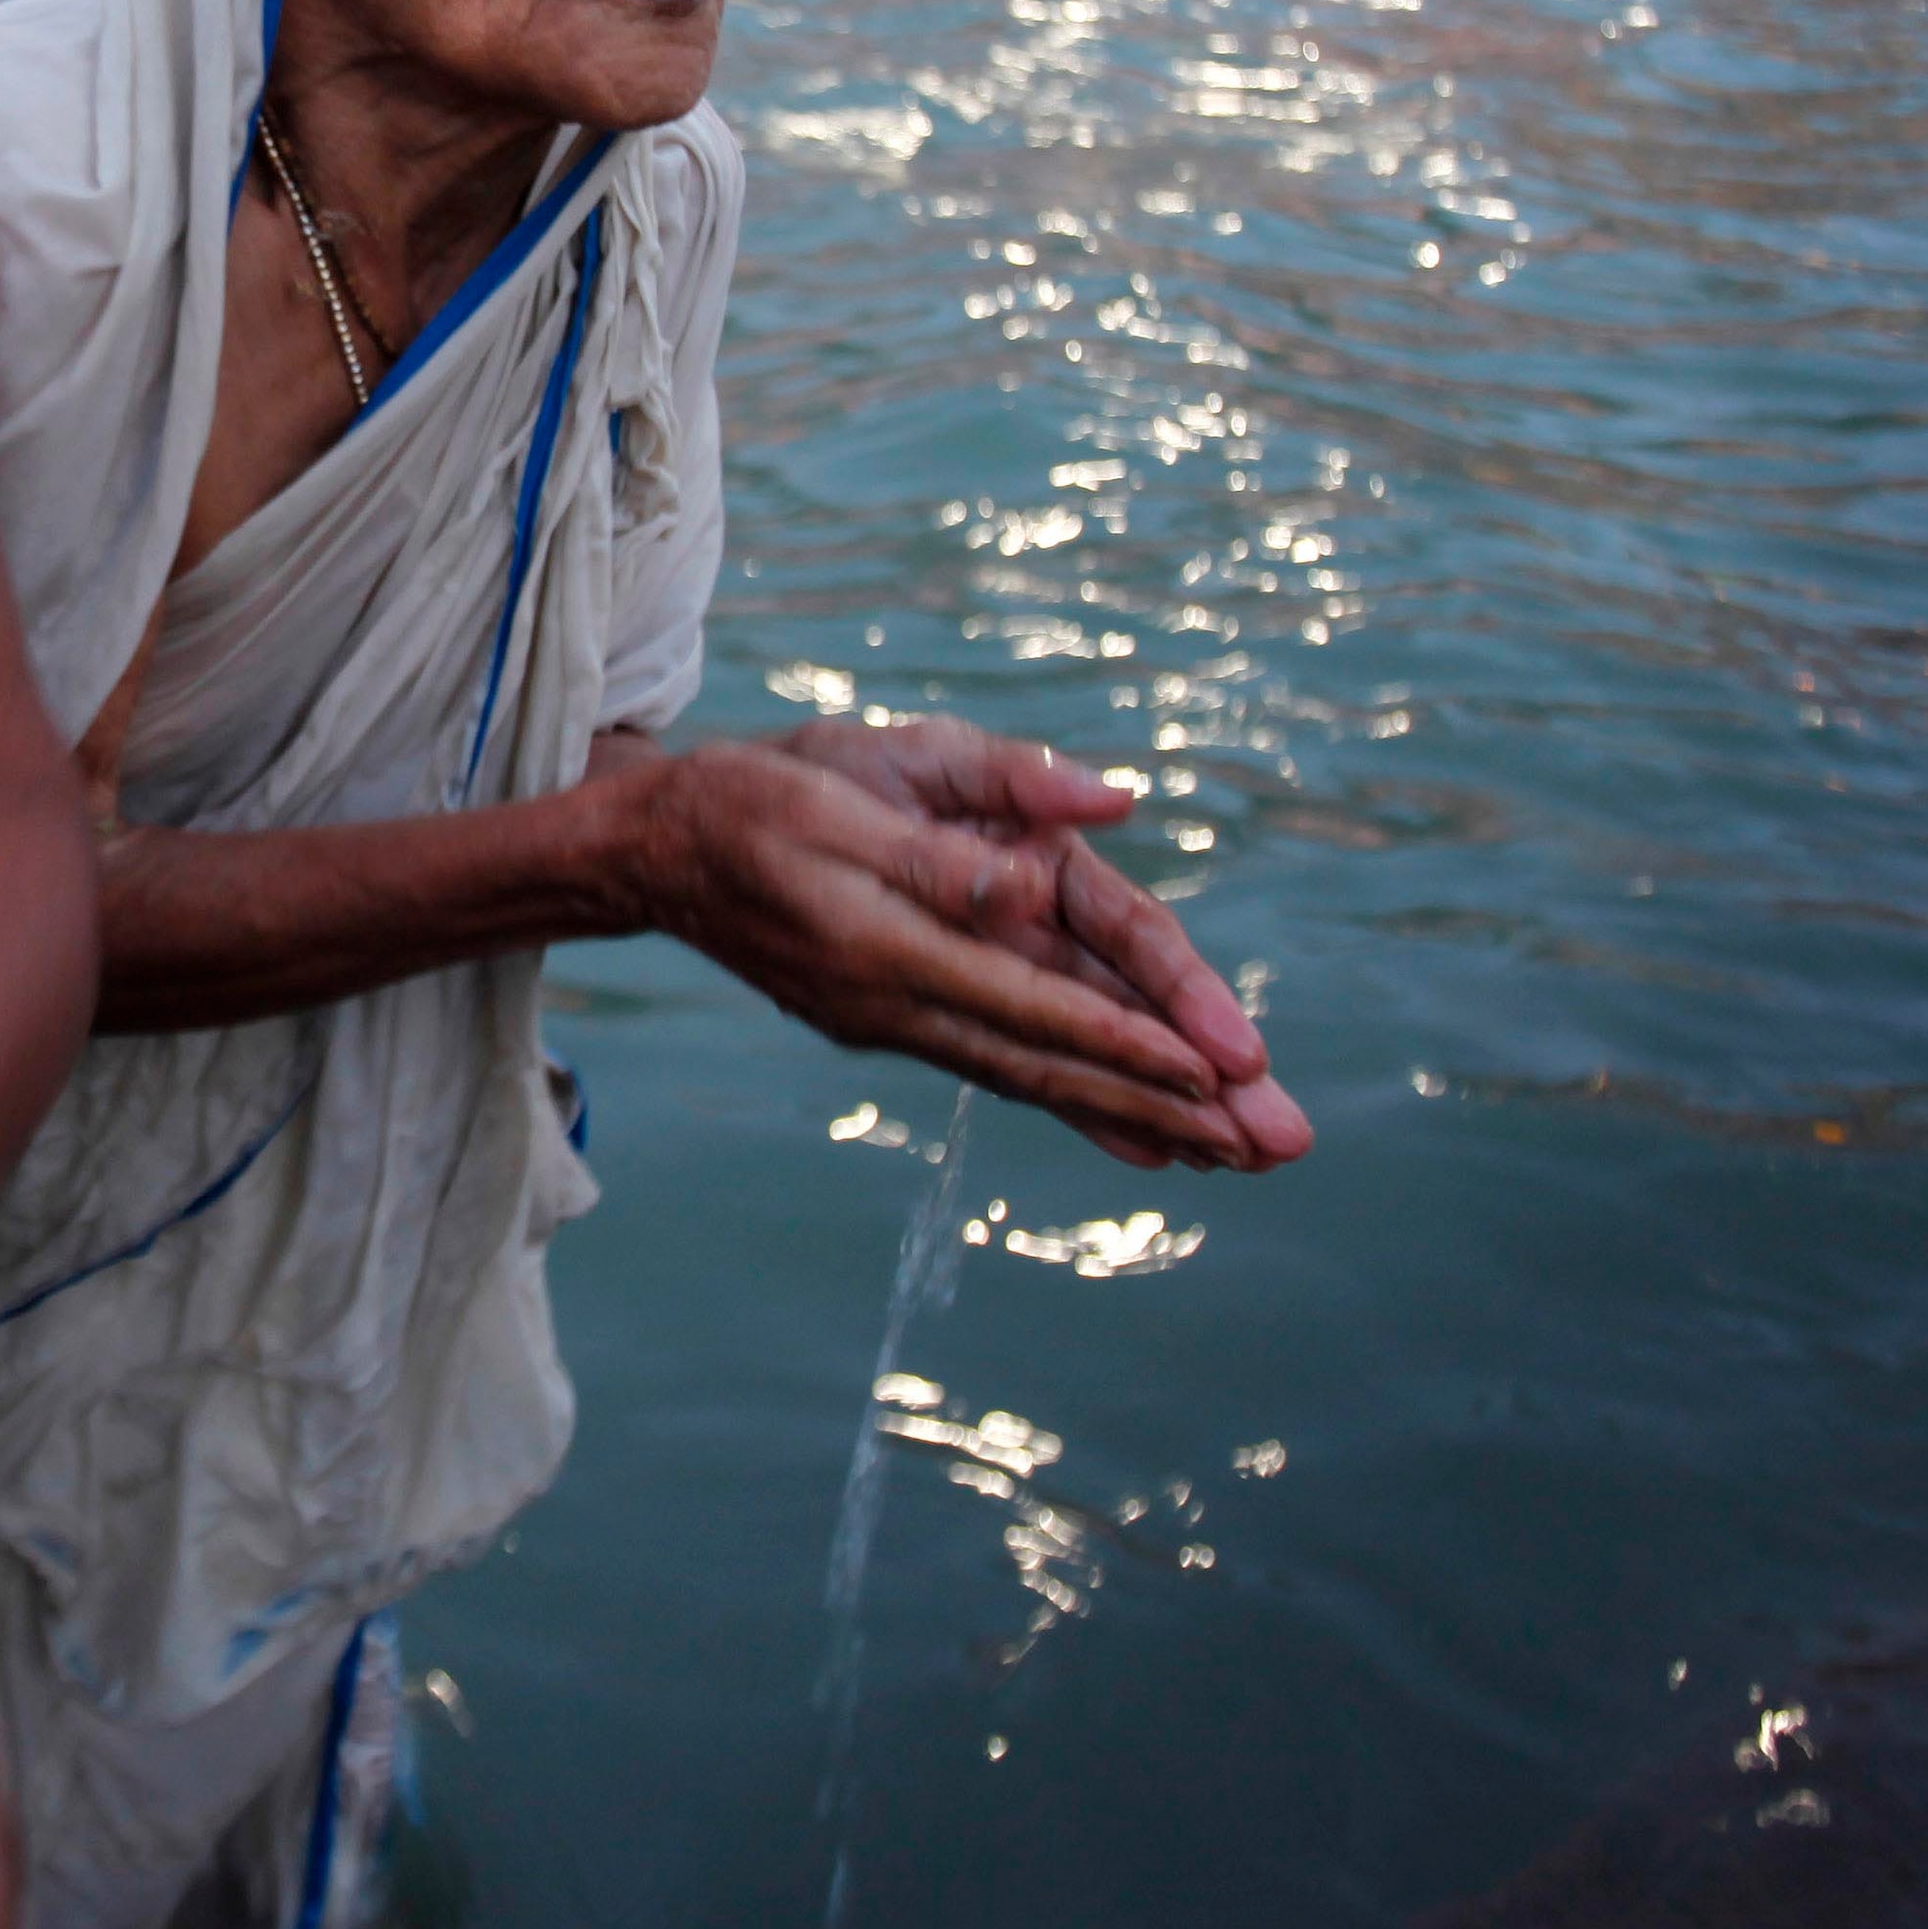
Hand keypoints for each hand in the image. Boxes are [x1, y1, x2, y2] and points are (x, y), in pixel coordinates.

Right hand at [617, 718, 1309, 1172]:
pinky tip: (1148, 1142)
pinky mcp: (902, 1020)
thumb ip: (984, 797)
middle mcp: (905, 1001)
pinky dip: (1082, 1105)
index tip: (1216, 1071)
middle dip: (1173, 1105)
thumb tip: (1101, 810)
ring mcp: (901, 1022)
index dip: (1128, 1036)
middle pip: (1058, 1062)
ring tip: (1240, 1158)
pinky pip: (1007, 1071)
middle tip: (1277, 1145)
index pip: (1037, 999)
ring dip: (1144, 1118)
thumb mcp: (861, 770)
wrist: (650, 854)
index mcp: (897, 939)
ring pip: (1040, 1078)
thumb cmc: (757, 794)